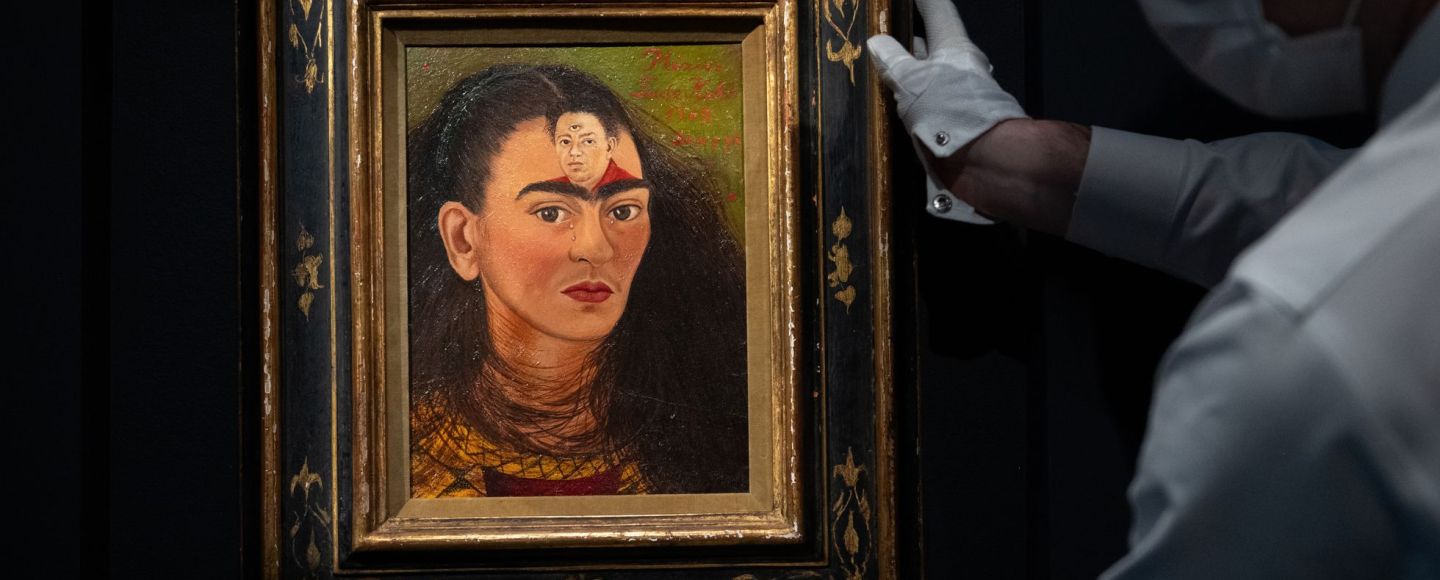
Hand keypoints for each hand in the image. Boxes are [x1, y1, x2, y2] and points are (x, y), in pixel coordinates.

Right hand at [868, 0, 1085, 234]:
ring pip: (928, 74)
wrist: (981, 160)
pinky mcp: (954, 118)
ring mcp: (958, 92)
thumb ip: (893, 61)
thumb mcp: (913, 82)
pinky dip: (911, 97)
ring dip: (906, 73)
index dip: (922, 1)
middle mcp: (959, 65)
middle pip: (931, 45)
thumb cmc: (948, 109)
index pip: (938, 10)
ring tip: (877, 73)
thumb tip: (876, 42)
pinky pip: (928, 99)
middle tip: (879, 38)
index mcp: (954, 45)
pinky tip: (892, 105)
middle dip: (906, 41)